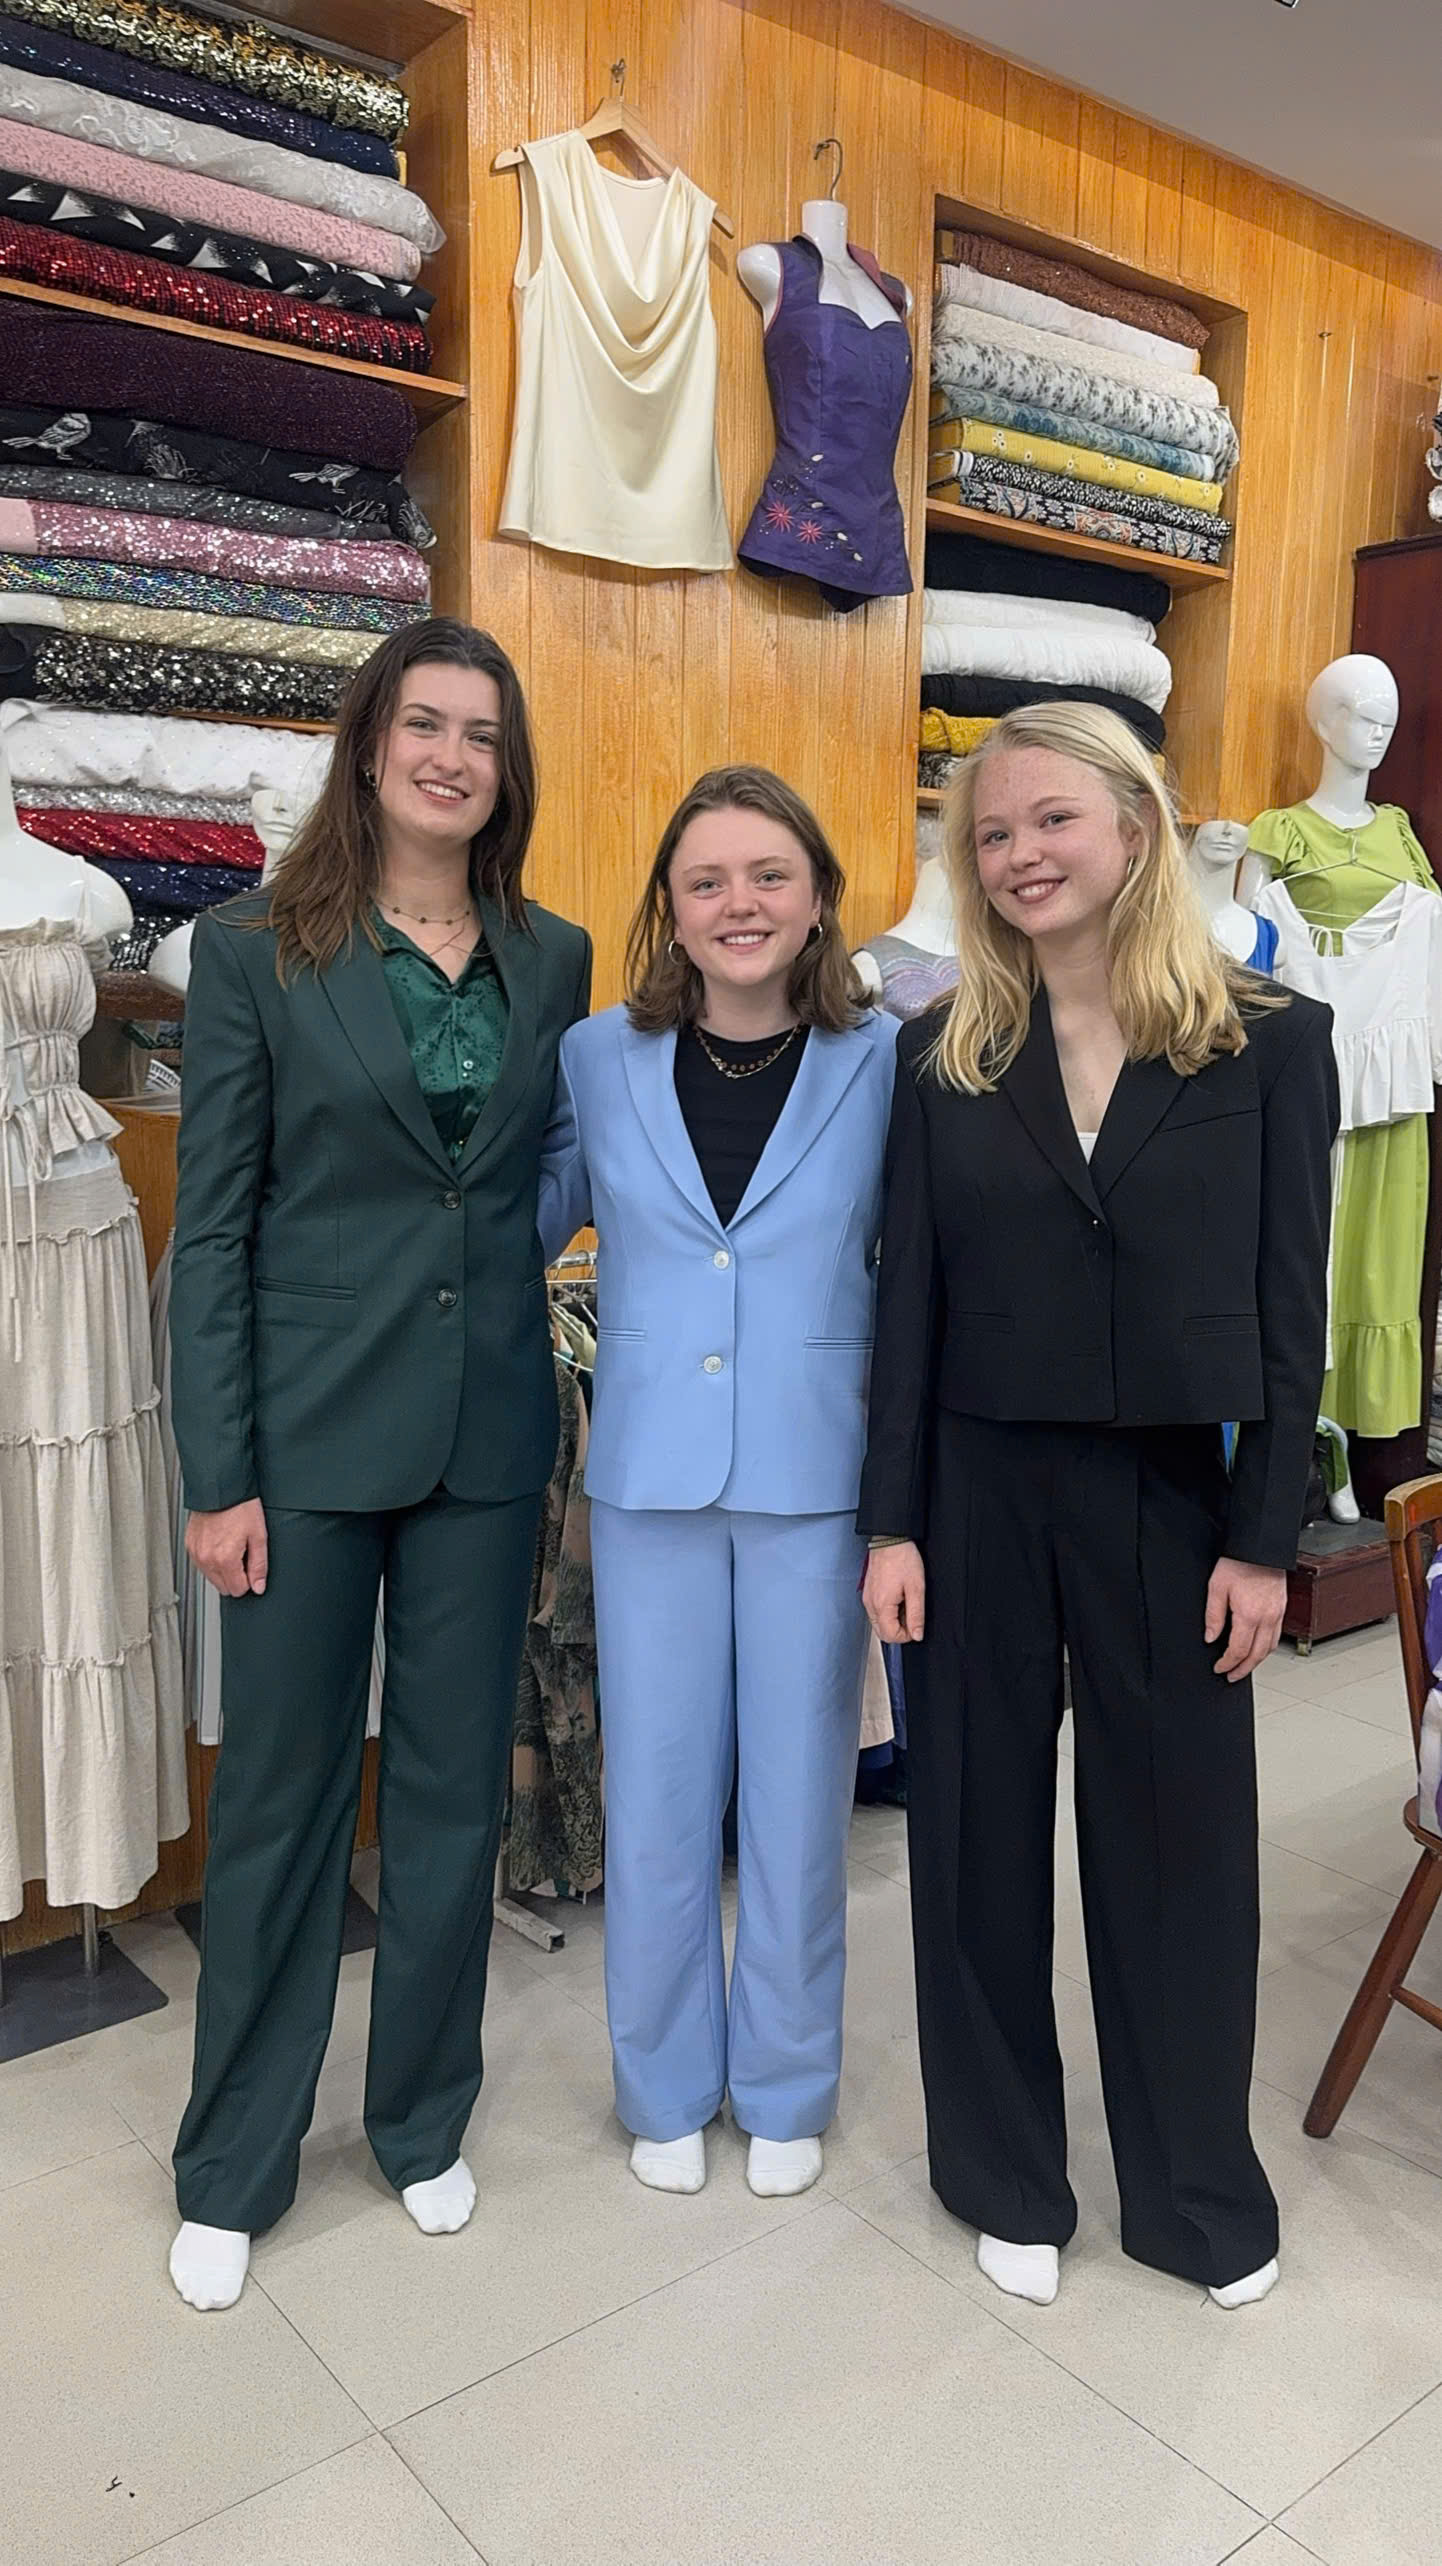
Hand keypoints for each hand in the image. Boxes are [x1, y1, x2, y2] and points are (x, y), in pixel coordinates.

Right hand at [186, 1499, 268, 1598]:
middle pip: (224, 1587)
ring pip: (211, 1578)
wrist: (220, 1488)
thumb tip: (258, 1586)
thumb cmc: (240, 1506)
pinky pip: (201, 1565)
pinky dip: (211, 1560)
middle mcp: (206, 1559)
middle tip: (243, 1554)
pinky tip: (220, 1543)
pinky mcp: (189, 1545)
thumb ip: (259, 1566)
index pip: (238, 1590)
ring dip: (223, 1570)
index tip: (251, 1565)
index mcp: (224, 1559)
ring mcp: (195, 1552)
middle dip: (236, 1577)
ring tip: (232, 1546)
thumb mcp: (259, 1536)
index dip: (249, 1580)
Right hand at [863, 1541, 925, 1643]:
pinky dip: (887, 1612)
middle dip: (898, 1630)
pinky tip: (897, 1598)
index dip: (906, 1635)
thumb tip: (917, 1635)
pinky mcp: (867, 1592)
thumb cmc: (902, 1558)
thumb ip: (916, 1614)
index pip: (890, 1636)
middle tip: (911, 1615)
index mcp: (881, 1605)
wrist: (889, 1539)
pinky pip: (875, 1612)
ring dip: (892, 1621)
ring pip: (878, 1623)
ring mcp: (867, 1598)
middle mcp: (870, 1604)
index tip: (915, 1625)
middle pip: (882, 1633)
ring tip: (905, 1603)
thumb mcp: (916, 1587)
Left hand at [1204, 1554, 1285, 1681]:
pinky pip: (1276, 1636)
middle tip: (1231, 1676)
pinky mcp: (1282, 1608)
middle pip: (1256, 1655)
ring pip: (1269, 1648)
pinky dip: (1266, 1648)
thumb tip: (1211, 1638)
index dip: (1227, 1664)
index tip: (1219, 1668)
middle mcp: (1267, 1618)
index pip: (1238, 1650)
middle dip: (1243, 1669)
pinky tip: (1257, 1648)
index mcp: (1249, 1615)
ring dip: (1256, 1661)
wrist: (1261, 1547)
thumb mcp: (1216, 1587)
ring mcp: (1277, 1614)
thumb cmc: (1239, 1562)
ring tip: (1243, 1666)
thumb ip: (1213, 1616)